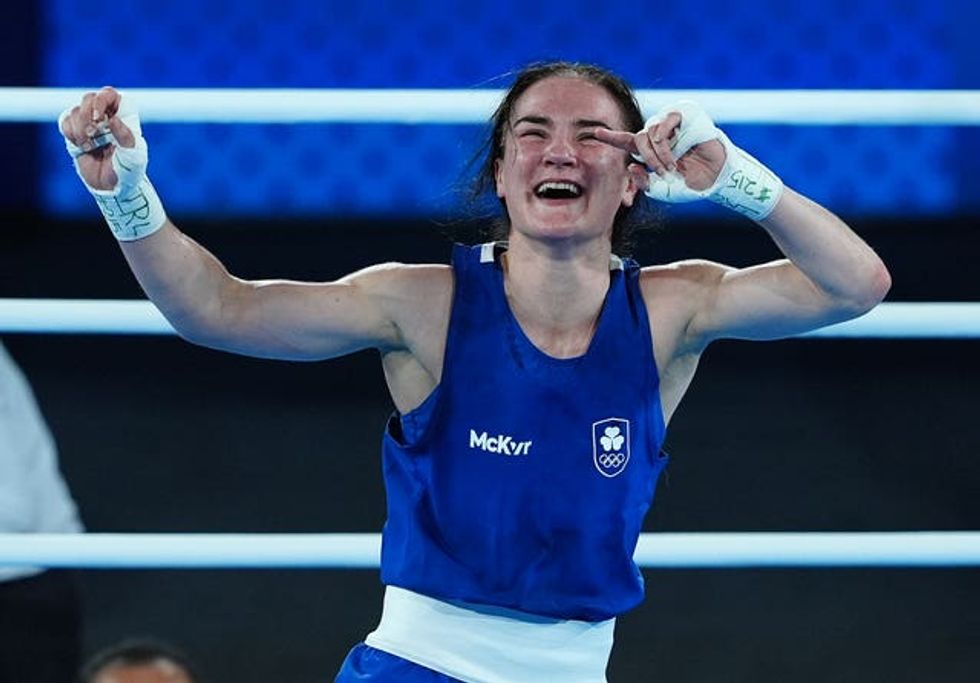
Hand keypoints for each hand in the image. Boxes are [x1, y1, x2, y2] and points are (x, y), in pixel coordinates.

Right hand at [59, 87, 135, 191]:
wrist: (111, 188)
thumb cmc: (128, 172)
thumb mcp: (133, 157)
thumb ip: (126, 137)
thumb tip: (113, 119)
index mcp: (124, 116)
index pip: (110, 94)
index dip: (101, 100)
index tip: (99, 118)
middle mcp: (106, 116)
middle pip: (88, 98)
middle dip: (86, 116)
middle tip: (92, 134)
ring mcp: (90, 123)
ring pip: (75, 111)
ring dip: (79, 129)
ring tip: (89, 147)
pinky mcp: (76, 133)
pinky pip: (65, 122)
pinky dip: (71, 134)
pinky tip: (81, 147)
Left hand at [595, 111, 725, 191]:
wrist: (717, 178)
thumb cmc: (690, 184)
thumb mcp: (662, 190)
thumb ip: (644, 182)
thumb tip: (631, 167)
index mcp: (651, 148)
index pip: (626, 141)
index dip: (611, 137)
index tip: (595, 132)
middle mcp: (658, 132)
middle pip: (638, 139)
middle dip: (647, 159)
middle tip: (663, 174)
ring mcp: (671, 121)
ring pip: (648, 132)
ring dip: (658, 155)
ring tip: (672, 168)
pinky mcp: (684, 113)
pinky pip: (662, 125)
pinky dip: (666, 145)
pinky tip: (678, 156)